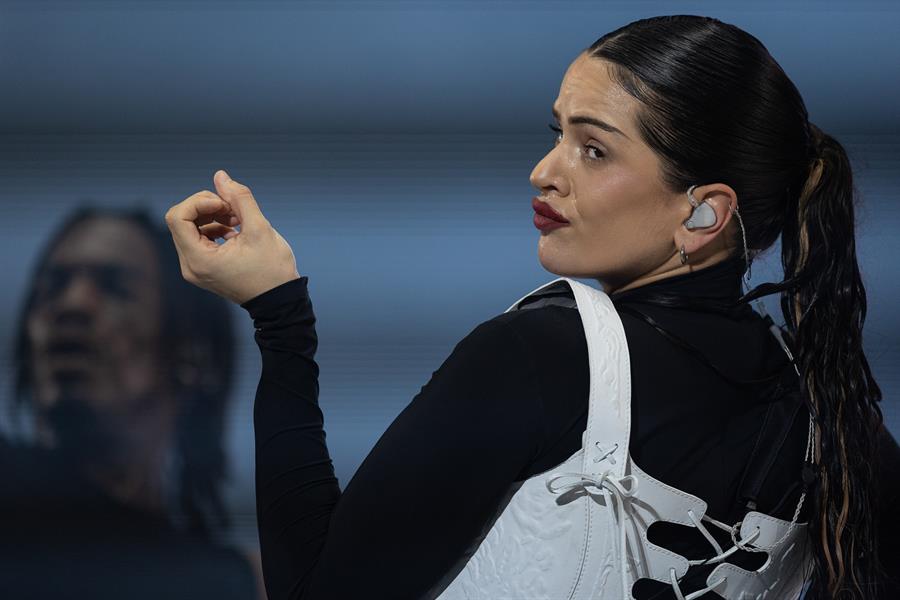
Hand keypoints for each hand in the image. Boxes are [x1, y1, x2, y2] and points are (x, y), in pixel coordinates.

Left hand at [164, 170, 300, 304]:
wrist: (279, 302)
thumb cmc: (272, 270)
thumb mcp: (260, 229)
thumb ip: (240, 198)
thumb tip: (220, 176)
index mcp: (199, 260)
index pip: (177, 217)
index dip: (199, 201)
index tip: (225, 204)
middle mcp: (190, 266)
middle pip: (180, 220)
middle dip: (206, 206)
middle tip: (234, 209)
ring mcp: (195, 268)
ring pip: (189, 227)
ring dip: (212, 216)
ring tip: (239, 219)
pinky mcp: (203, 268)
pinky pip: (198, 238)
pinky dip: (214, 227)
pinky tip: (236, 229)